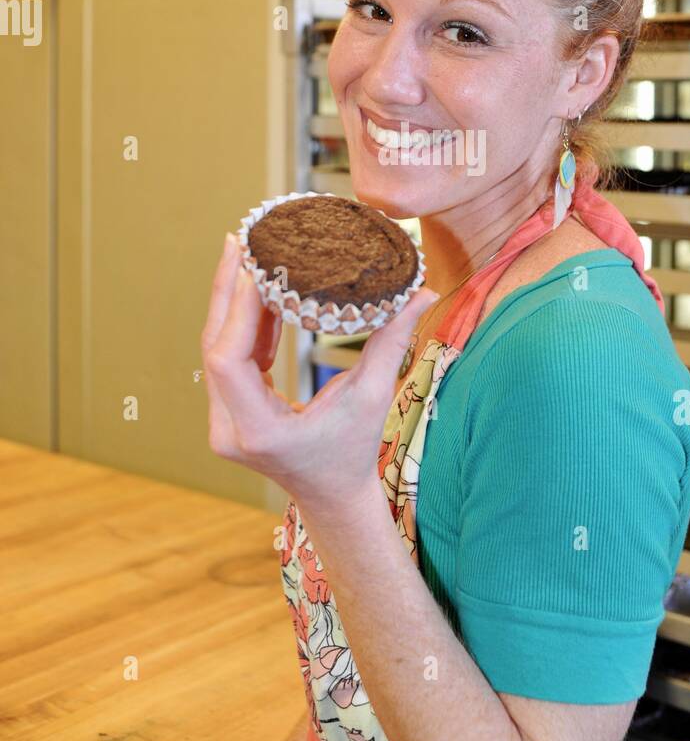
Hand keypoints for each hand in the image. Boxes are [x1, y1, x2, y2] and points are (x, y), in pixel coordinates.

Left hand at [201, 233, 439, 504]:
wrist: (334, 498)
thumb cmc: (354, 453)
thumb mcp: (373, 397)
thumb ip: (392, 342)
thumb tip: (423, 292)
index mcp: (258, 430)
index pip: (230, 360)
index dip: (237, 311)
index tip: (254, 268)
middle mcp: (229, 428)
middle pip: (214, 348)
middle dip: (226, 292)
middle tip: (239, 241)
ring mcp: (224, 422)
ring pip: (216, 350)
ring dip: (231, 303)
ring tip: (245, 255)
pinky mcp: (230, 413)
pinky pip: (229, 359)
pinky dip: (243, 324)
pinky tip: (258, 291)